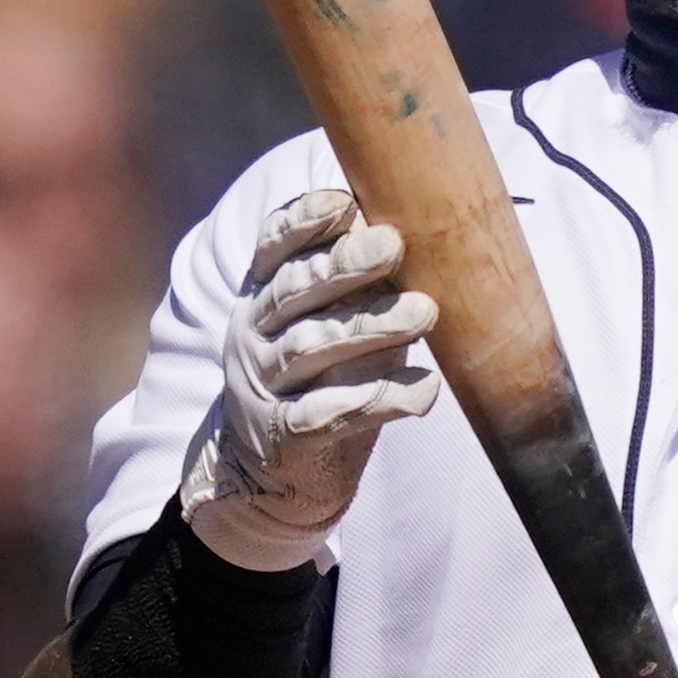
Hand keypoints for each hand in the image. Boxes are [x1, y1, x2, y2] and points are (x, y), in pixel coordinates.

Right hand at [181, 189, 439, 569]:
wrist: (269, 474)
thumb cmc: (320, 376)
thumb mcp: (326, 319)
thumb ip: (357, 279)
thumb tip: (420, 218)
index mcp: (262, 293)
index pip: (272, 247)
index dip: (304, 222)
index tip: (344, 203)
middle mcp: (254, 333)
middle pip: (294, 291)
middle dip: (344, 266)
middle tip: (394, 244)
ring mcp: (263, 385)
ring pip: (310, 348)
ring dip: (369, 327)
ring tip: (424, 312)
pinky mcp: (285, 436)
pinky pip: (329, 414)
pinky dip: (378, 400)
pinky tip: (422, 389)